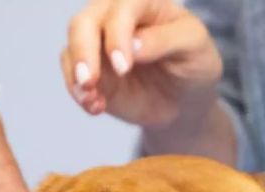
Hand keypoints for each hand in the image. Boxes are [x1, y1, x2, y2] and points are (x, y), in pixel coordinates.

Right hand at [61, 0, 221, 126]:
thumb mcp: (194, 47)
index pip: (123, 7)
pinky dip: (77, 91)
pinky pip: (71, 73)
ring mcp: (99, 41)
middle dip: (84, 51)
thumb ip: (165, 41)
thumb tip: (131, 46)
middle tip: (90, 82)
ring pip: (72, 44)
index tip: (122, 66)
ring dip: (76, 74)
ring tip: (92, 101)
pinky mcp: (90, 67)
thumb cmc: (194, 63)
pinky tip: (95, 107)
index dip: (117, 34)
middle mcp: (116, 15)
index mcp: (145, 1)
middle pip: (85, 21)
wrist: (184, 99)